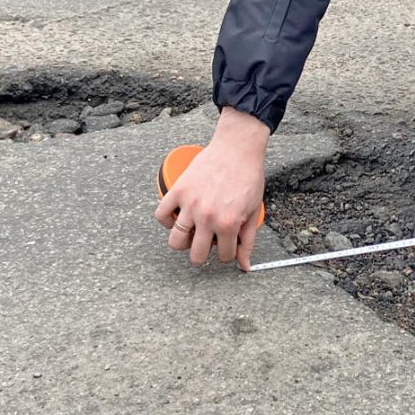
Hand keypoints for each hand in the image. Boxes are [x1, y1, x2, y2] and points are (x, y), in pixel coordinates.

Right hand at [154, 107, 269, 271]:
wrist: (237, 148)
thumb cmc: (248, 177)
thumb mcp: (253, 211)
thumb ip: (248, 241)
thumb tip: (244, 266)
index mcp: (228, 223)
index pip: (223, 257)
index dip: (227, 252)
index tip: (228, 243)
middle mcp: (207, 217)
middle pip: (196, 256)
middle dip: (204, 253)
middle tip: (209, 240)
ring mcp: (190, 204)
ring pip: (175, 241)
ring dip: (183, 242)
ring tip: (192, 232)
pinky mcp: (178, 190)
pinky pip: (161, 215)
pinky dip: (167, 220)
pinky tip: (178, 217)